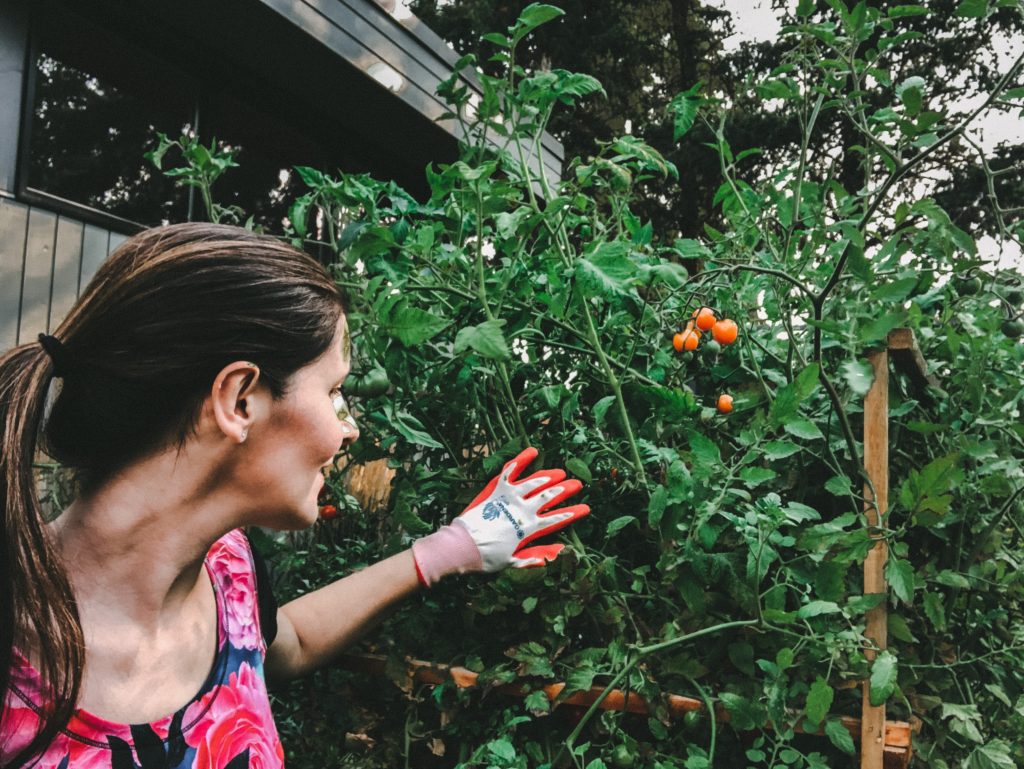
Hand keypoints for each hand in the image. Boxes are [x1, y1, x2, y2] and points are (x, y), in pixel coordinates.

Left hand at [456, 446, 588, 569]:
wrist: (463, 546)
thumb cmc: (487, 557)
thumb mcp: (513, 561)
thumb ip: (535, 556)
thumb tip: (558, 552)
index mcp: (529, 528)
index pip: (556, 519)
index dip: (572, 513)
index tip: (585, 508)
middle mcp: (523, 510)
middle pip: (549, 497)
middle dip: (565, 490)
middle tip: (577, 484)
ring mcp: (510, 497)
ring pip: (534, 483)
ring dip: (548, 477)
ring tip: (559, 473)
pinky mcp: (497, 489)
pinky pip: (511, 472)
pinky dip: (522, 460)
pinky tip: (533, 451)